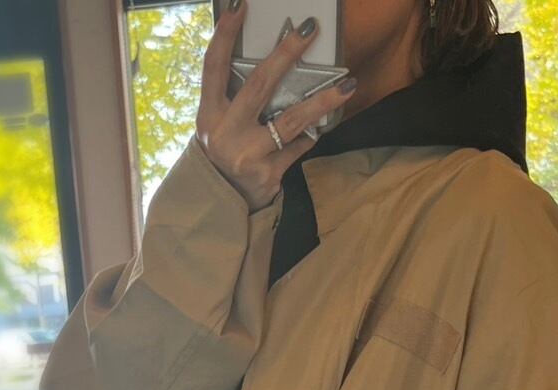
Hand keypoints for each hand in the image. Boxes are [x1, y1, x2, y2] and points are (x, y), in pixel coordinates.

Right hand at [197, 1, 356, 211]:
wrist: (224, 202)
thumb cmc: (226, 150)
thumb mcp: (219, 123)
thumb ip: (234, 95)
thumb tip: (273, 58)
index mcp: (209, 114)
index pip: (214, 66)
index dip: (225, 35)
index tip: (241, 5)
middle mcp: (225, 133)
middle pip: (259, 85)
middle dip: (286, 54)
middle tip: (309, 30)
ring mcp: (248, 156)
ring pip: (291, 121)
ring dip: (322, 101)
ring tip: (348, 85)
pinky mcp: (269, 174)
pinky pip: (299, 147)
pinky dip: (309, 136)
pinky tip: (317, 129)